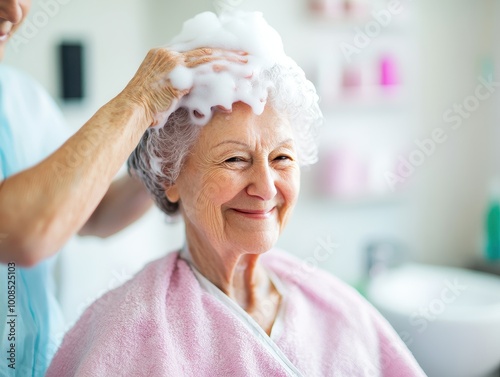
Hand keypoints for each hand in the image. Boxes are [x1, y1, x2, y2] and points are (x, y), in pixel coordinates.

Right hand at [118, 47, 247, 126]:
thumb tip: (196, 90)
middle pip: (205, 51)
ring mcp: (171, 62)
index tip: (234, 56)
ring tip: (250, 69)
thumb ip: (179, 85)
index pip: (196, 49)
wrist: (130, 113)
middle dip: (229, 55)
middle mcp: (167, 54)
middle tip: (249, 58)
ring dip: (232, 64)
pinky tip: (237, 81)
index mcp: (163, 55)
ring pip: (209, 59)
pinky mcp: (176, 76)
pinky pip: (204, 74)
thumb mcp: (162, 91)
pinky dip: (222, 77)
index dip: (217, 52)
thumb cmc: (145, 109)